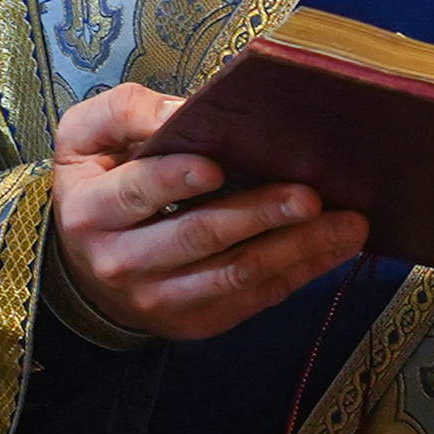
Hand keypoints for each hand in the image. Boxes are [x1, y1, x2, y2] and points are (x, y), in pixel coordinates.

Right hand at [47, 80, 366, 344]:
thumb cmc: (100, 181)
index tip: (213, 166)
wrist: (88, 266)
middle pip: (197, 236)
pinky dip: (299, 274)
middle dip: (258, 214)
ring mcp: (160, 299)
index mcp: (91, 210)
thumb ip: (125, 113)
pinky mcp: (194, 321)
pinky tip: (333, 249)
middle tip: (309, 196)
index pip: (134, 193)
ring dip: (297, 249)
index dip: (172, 180)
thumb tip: (182, 111)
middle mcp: (121, 262)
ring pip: (235, 274)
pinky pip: (253, 299)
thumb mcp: (86, 136)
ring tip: (347, 225)